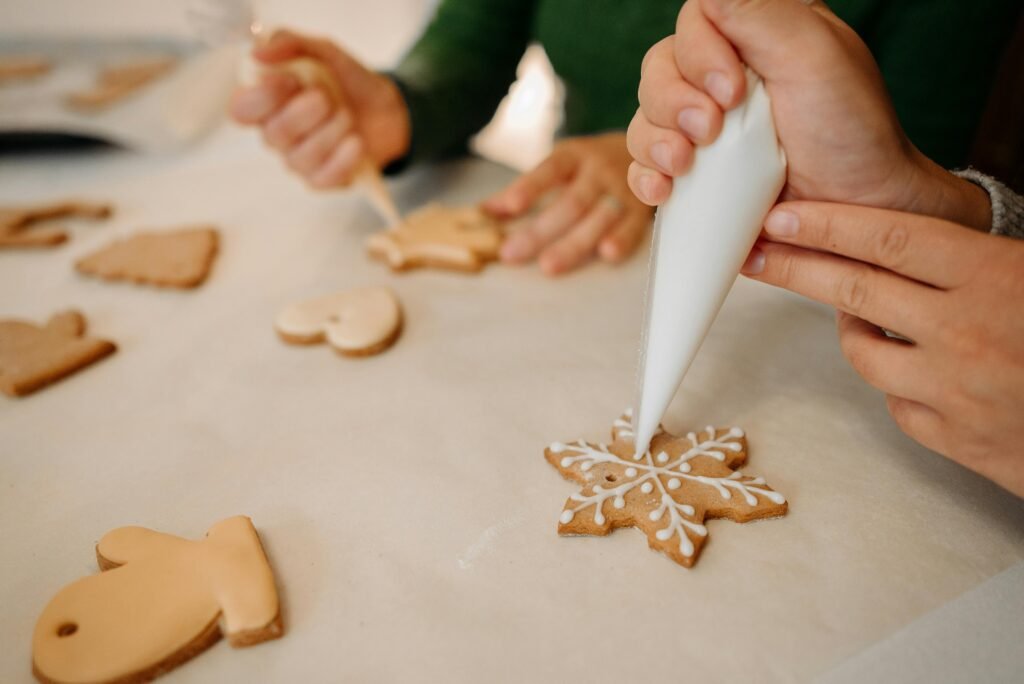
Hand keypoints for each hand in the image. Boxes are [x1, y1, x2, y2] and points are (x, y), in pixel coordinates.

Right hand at [229, 30, 409, 187]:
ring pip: (302, 156)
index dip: (262, 98)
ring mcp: (297, 161)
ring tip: (348, 116)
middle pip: (274, 134)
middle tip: (327, 97)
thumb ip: (289, 43)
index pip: (240, 111)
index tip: (291, 80)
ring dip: (332, 131)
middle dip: (306, 113)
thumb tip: (258, 52)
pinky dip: (344, 158)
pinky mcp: (321, 180)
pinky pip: (323, 178)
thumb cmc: (347, 82)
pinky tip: (356, 142)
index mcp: (267, 103)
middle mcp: (276, 135)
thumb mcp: (322, 51)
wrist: (388, 110)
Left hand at [484, 133, 653, 275]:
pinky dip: (623, 239)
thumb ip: (524, 188)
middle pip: (570, 203)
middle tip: (512, 254)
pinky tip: (607, 255)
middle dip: (540, 231)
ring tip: (549, 266)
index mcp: (573, 157)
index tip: (509, 207)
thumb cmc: (593, 165)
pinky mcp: (643, 209)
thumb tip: (483, 212)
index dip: (529, 187)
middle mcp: (599, 171)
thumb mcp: (561, 165)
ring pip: (598, 217)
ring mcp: (623, 190)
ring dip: (575, 243)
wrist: (653, 148)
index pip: (549, 170)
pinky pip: (634, 226)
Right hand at [626, 0, 990, 230]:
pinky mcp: (693, 171)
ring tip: (683, 166)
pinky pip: (643, 165)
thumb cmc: (849, 132)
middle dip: (673, 103)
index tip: (731, 92)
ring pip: (646, 116)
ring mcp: (705, 124)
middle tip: (708, 132)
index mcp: (756, 33)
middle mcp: (725, 72)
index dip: (698, 54)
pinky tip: (662, 191)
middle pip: (659, 68)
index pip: (694, 22)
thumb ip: (757, 12)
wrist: (855, 212)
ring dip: (654, 142)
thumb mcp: (813, 56)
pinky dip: (645, 176)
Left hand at [742, 201, 1023, 496]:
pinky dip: (900, 384)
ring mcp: (953, 391)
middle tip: (756, 254)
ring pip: (865, 353)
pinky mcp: (952, 439)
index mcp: (994, 279)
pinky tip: (923, 373)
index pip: (889, 239)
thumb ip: (981, 259)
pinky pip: (899, 403)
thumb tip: (910, 243)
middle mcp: (964, 333)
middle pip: (854, 290)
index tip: (782, 215)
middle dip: (795, 267)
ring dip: (857, 332)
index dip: (828, 224)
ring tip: (870, 318)